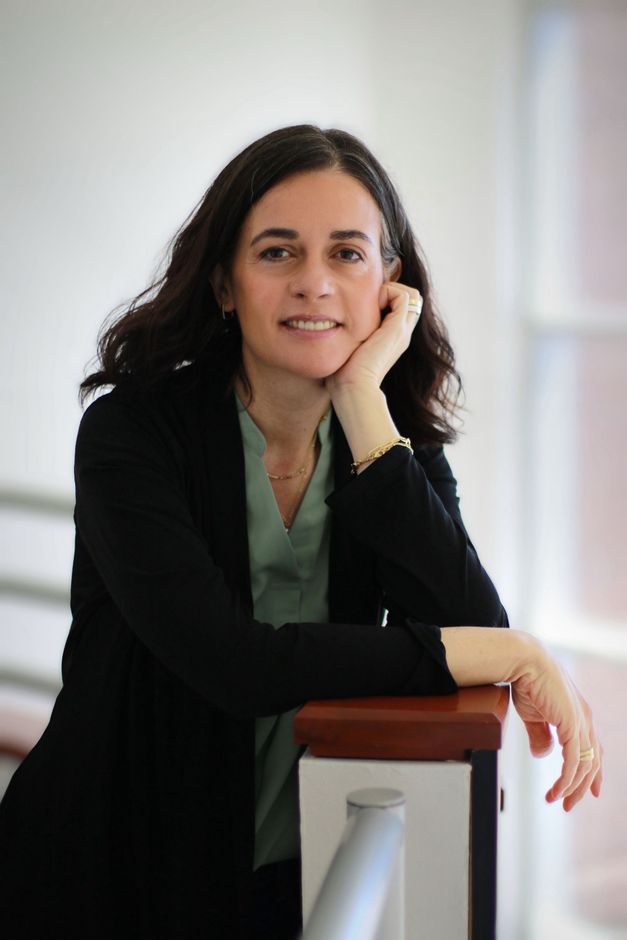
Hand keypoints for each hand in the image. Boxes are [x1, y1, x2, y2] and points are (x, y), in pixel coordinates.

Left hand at [325, 282, 422, 395]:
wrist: (353, 387)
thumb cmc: (344, 373)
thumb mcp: (349, 348)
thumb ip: (350, 335)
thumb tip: (333, 323)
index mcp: (393, 338)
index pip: (401, 306)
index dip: (387, 296)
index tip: (364, 304)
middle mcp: (402, 333)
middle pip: (410, 299)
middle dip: (390, 290)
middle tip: (368, 300)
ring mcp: (402, 330)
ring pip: (410, 295)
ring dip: (389, 289)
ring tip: (369, 302)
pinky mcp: (397, 328)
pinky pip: (403, 296)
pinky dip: (387, 291)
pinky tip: (369, 305)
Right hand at [511, 649, 602, 810]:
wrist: (524, 662)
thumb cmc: (527, 682)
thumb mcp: (534, 715)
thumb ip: (541, 735)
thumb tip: (543, 755)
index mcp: (579, 713)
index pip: (594, 748)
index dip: (594, 771)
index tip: (593, 790)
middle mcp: (585, 719)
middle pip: (593, 761)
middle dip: (582, 786)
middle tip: (569, 804)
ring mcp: (581, 722)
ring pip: (585, 766)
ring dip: (572, 788)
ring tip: (557, 800)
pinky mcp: (572, 726)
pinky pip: (573, 762)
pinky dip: (566, 780)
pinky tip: (557, 790)